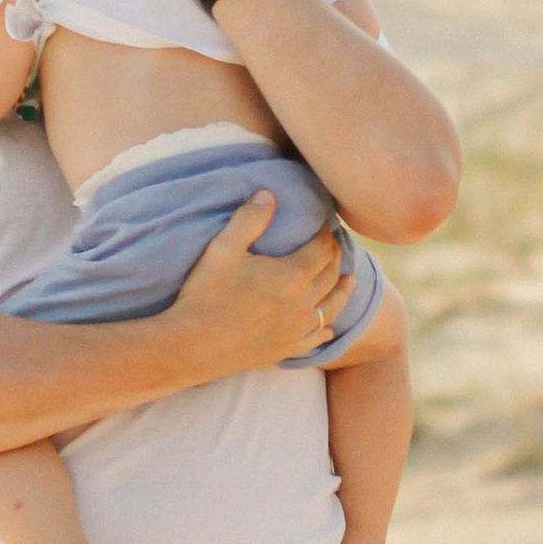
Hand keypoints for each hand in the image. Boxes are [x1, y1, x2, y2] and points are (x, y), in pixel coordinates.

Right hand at [162, 206, 347, 374]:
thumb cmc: (206, 294)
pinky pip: (316, 338)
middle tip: (334, 245)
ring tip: (349, 280)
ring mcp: (297, 329)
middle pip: (330, 274)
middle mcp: (303, 302)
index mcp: (292, 274)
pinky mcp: (286, 348)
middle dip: (334, 256)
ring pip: (331, 307)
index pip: (322, 248)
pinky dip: (326, 329)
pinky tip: (328, 329)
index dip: (326, 233)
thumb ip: (249, 219)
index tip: (324, 224)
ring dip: (342, 290)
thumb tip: (269, 195)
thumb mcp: (223, 248)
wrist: (193, 345)